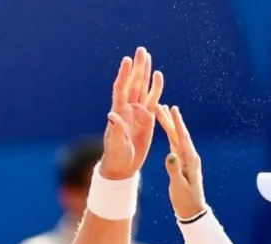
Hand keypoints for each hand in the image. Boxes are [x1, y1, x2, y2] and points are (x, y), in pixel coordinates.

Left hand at [99, 47, 163, 180]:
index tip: (126, 60)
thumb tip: (112, 115)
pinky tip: (158, 76)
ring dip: (146, 72)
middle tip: (140, 50)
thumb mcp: (115, 144)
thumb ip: (116, 130)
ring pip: (143, 88)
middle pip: (133, 83)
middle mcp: (128, 108)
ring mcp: (138, 112)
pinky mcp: (148, 118)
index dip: (124, 74)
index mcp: (118, 112)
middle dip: (137, 67)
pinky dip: (156, 88)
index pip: (120, 88)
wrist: (123, 166)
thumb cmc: (116, 156)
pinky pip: (153, 100)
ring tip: (148, 56)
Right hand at [155, 104, 207, 218]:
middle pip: (178, 134)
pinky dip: (170, 135)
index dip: (177, 122)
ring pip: (176, 138)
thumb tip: (170, 154)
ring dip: (169, 125)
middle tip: (160, 105)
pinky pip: (175, 145)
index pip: (182, 137)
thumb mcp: (178, 185)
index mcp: (190, 159)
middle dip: (170, 119)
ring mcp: (186, 159)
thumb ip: (174, 169)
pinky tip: (167, 129)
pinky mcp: (182, 163)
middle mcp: (189, 156)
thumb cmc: (185, 199)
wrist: (192, 210)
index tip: (173, 108)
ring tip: (162, 112)